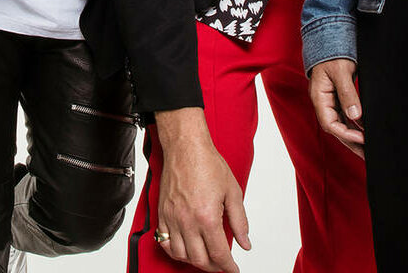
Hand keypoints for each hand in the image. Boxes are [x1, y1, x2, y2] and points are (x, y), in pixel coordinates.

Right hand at [153, 107, 250, 271]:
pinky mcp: (162, 212)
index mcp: (207, 217)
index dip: (229, 267)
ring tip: (204, 256)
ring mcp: (172, 217)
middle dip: (213, 267)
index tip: (233, 269)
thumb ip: (240, 221)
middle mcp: (188, 220)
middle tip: (221, 264)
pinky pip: (163, 240)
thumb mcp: (232, 191)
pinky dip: (174, 249)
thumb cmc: (207, 163)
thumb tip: (245, 243)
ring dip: (193, 260)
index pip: (219, 254)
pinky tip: (184, 247)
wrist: (186, 146)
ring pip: (180, 254)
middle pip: (199, 259)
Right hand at [309, 57, 364, 157]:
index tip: (362, 139)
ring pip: (341, 124)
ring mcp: (330, 100)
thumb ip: (348, 94)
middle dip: (351, 143)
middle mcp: (323, 101)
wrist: (330, 38)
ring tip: (368, 149)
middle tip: (367, 155)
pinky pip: (345, 116)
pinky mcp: (338, 97)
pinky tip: (365, 132)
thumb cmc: (333, 53)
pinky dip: (355, 126)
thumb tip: (355, 116)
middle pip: (335, 128)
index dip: (345, 134)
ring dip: (354, 137)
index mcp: (319, 96)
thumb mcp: (341, 72)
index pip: (329, 123)